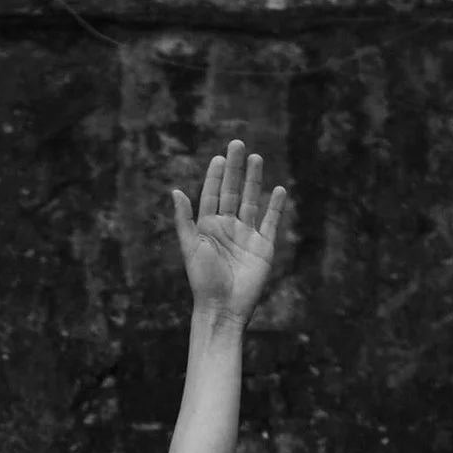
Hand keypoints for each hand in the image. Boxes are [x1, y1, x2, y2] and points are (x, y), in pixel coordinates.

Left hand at [169, 140, 288, 322]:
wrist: (223, 308)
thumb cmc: (203, 280)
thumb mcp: (190, 247)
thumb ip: (184, 219)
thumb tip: (175, 191)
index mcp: (208, 227)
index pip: (213, 194)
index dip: (216, 176)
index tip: (219, 157)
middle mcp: (227, 228)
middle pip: (233, 192)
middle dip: (236, 169)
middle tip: (237, 144)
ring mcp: (246, 236)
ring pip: (251, 201)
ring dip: (254, 180)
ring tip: (256, 158)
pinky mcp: (263, 247)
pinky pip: (270, 222)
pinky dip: (275, 207)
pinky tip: (278, 189)